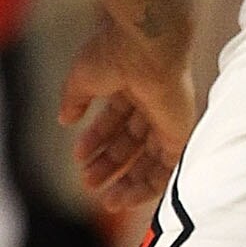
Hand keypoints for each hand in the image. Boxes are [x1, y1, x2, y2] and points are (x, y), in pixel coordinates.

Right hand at [61, 19, 193, 213]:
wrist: (147, 46)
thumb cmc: (115, 54)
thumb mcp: (82, 78)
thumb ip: (74, 100)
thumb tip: (64, 119)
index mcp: (131, 85)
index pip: (115, 121)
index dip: (96, 141)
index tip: (78, 158)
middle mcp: (153, 103)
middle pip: (132, 143)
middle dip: (109, 164)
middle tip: (89, 184)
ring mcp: (169, 119)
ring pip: (150, 159)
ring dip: (127, 181)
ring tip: (106, 200)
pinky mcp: (180, 133)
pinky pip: (169, 167)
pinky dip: (149, 185)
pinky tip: (127, 196)